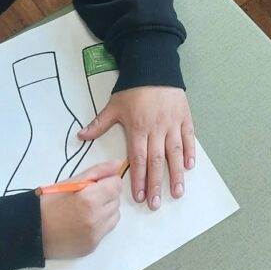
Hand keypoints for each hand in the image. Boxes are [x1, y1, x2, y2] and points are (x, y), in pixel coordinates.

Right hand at [38, 160, 122, 258]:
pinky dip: (100, 224)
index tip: (96, 184)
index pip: (116, 185)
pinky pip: (106, 230)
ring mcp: (95, 235)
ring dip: (106, 210)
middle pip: (116, 200)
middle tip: (88, 196)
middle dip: (106, 195)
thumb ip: (97, 172)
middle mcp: (96, 219)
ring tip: (86, 210)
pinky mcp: (92, 246)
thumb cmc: (49, 202)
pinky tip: (83, 222)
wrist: (31, 231)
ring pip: (114, 216)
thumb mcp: (71, 181)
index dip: (108, 182)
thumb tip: (117, 164)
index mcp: (90, 199)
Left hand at [78, 86, 194, 209]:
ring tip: (177, 192)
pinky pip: (188, 138)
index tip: (139, 196)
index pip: (138, 159)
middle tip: (155, 204)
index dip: (138, 179)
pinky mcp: (185, 118)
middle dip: (156, 184)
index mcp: (138, 128)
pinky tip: (190, 167)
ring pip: (175, 153)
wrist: (154, 66)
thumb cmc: (133, 88)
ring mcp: (172, 124)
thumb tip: (80, 136)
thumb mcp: (114, 105)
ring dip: (176, 174)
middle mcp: (156, 129)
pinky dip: (190, 152)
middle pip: (157, 161)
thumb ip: (99, 124)